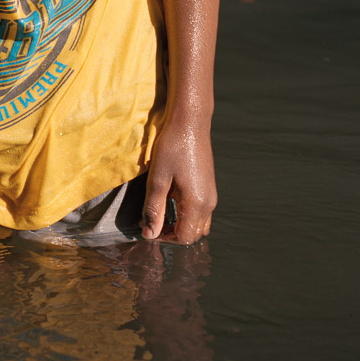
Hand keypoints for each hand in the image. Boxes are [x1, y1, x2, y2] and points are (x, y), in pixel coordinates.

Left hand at [140, 115, 215, 243]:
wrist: (191, 122)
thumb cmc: (172, 147)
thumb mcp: (158, 179)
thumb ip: (154, 209)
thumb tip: (149, 235)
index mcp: (198, 203)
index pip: (183, 238)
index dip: (164, 238)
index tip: (148, 227)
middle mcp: (209, 203)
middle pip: (194, 234)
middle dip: (173, 234)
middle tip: (153, 222)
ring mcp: (212, 195)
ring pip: (200, 224)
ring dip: (182, 225)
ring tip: (162, 212)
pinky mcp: (210, 186)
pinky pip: (202, 211)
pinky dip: (188, 214)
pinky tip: (173, 199)